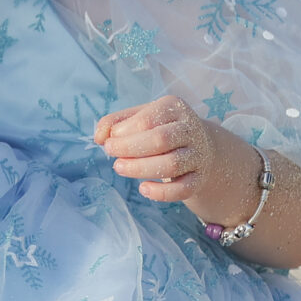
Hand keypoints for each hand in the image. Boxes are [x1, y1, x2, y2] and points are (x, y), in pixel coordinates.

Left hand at [92, 94, 260, 230]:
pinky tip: (143, 189)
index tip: (108, 140)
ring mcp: (197, 155)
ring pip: (171, 165)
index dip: (124, 132)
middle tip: (109, 152)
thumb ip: (115, 122)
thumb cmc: (161, 129)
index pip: (147, 119)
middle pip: (160, 140)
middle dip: (129, 148)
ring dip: (140, 169)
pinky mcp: (199, 178)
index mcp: (174, 107)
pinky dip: (161, 193)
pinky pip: (182, 189)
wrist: (201, 147)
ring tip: (119, 167)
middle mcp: (190, 129)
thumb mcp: (141, 117)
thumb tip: (98, 137)